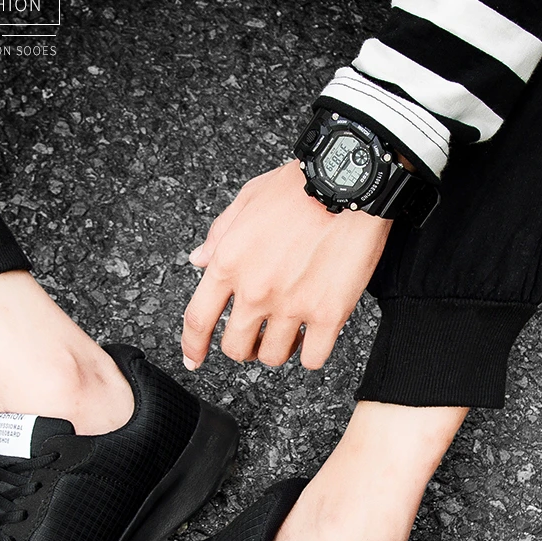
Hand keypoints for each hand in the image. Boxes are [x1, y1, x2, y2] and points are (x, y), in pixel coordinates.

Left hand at [181, 160, 390, 370]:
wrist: (349, 181)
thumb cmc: (300, 186)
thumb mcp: (247, 200)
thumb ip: (219, 235)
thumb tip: (198, 260)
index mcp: (229, 263)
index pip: (198, 319)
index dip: (192, 347)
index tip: (193, 359)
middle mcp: (255, 290)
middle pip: (235, 347)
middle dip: (243, 348)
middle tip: (255, 338)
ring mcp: (292, 305)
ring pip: (274, 357)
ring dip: (278, 350)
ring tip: (289, 333)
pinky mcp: (329, 313)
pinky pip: (313, 358)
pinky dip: (311, 354)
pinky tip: (314, 338)